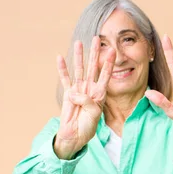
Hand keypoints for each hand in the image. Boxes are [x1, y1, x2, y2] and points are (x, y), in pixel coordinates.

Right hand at [54, 37, 115, 158]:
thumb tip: (74, 93)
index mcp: (100, 93)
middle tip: (97, 39)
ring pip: (79, 69)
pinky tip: (60, 57)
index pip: (106, 75)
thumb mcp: (94, 115)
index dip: (109, 63)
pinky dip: (62, 68)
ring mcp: (79, 89)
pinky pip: (65, 79)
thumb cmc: (88, 126)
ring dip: (79, 56)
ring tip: (79, 42)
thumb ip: (87, 102)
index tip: (112, 51)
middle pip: (93, 67)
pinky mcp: (67, 93)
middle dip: (95, 53)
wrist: (75, 135)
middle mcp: (90, 88)